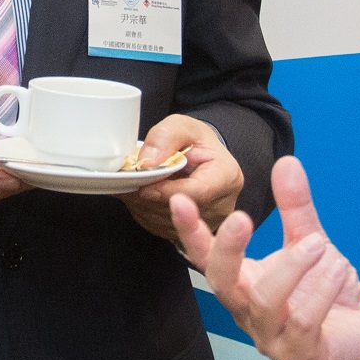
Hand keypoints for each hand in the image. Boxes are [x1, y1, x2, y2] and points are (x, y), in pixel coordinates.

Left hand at [122, 114, 241, 240]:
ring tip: (138, 182)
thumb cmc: (196, 143)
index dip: (167, 191)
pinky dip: (143, 211)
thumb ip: (165, 136)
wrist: (200, 157)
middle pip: (178, 210)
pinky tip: (142, 193)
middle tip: (132, 179)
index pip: (198, 192)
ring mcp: (204, 223)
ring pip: (163, 220)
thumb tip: (148, 162)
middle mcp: (220, 205)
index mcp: (227, 177)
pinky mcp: (187, 233)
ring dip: (143, 203)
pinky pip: (157, 226)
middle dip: (149, 195)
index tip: (145, 186)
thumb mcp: (183, 126)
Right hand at [172, 155, 359, 359]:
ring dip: (291, 266)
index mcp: (243, 283)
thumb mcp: (310, 241)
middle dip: (227, 249)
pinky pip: (303, 321)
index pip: (207, 258)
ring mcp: (272, 338)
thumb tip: (286, 162)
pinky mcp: (300, 354)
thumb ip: (295, 208)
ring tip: (318, 245)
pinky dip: (320, 289)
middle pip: (221, 283)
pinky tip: (338, 270)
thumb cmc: (327, 290)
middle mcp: (248, 313)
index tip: (180, 199)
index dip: (190, 231)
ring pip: (263, 302)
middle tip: (242, 218)